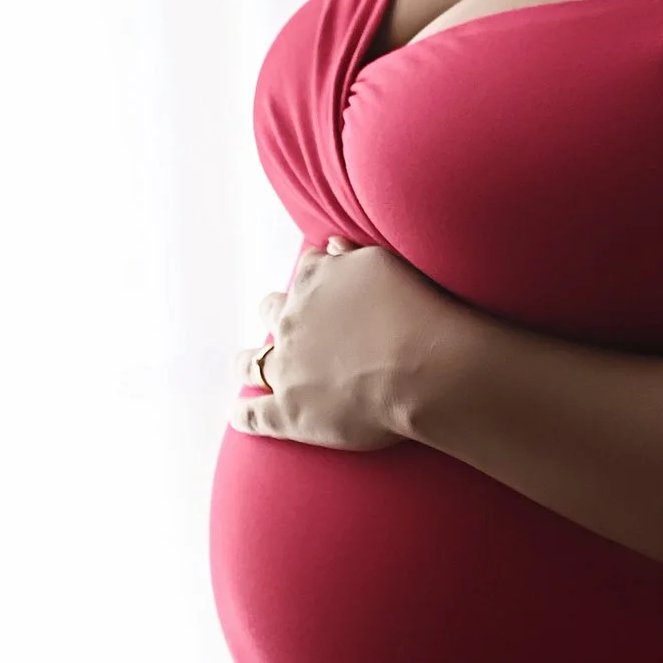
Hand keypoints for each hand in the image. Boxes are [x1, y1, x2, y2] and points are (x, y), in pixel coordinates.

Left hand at [232, 238, 449, 452]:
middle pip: (271, 312)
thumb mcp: (382, 263)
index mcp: (313, 281)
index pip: (305, 272)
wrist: (423, 367)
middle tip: (290, 328)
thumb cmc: (413, 311)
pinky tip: (239, 415)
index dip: (313, 282)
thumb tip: (330, 246)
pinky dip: (243, 415)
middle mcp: (291, 321)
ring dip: (249, 363)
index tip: (322, 290)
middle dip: (277, 316)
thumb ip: (350, 256)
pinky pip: (254, 415)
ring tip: (248, 366)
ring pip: (251, 364)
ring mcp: (286, 368)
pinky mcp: (287, 412)